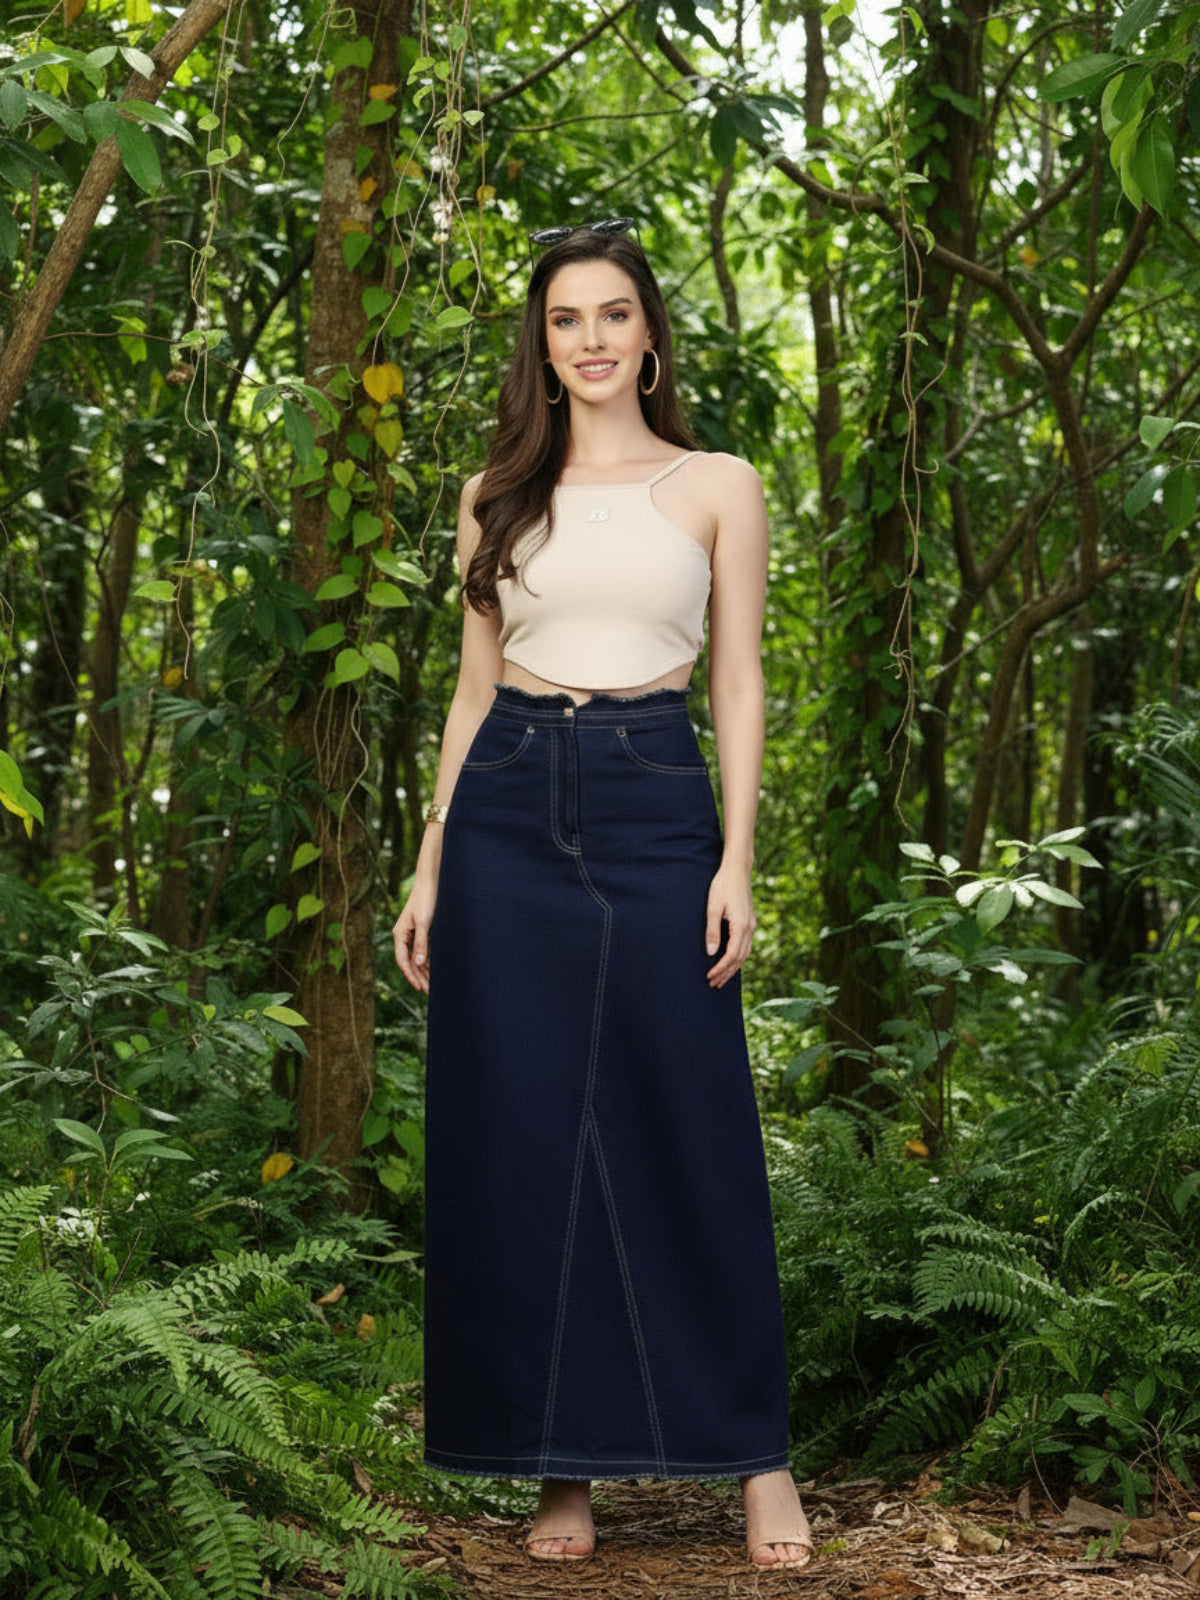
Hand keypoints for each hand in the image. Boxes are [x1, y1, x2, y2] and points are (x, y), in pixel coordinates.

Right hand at [393, 876, 437, 993]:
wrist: (430, 880)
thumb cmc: (426, 898)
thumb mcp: (424, 922)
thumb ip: (421, 943)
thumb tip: (418, 964)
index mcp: (399, 934)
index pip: (402, 960)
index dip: (411, 975)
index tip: (420, 987)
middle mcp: (403, 935)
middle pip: (408, 961)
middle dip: (418, 976)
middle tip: (429, 991)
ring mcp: (411, 933)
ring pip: (415, 957)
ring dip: (423, 970)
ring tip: (431, 984)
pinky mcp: (419, 929)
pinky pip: (421, 949)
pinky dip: (427, 960)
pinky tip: (433, 968)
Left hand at [705, 862, 754, 988]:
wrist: (737, 869)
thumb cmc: (722, 886)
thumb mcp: (713, 908)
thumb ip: (712, 931)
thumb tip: (711, 953)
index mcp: (741, 926)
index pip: (731, 955)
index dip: (720, 968)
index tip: (709, 977)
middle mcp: (750, 928)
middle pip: (740, 959)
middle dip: (726, 973)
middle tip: (713, 985)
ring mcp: (751, 925)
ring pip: (745, 954)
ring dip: (733, 968)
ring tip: (721, 978)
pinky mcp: (749, 922)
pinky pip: (746, 946)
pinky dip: (738, 958)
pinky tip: (730, 962)